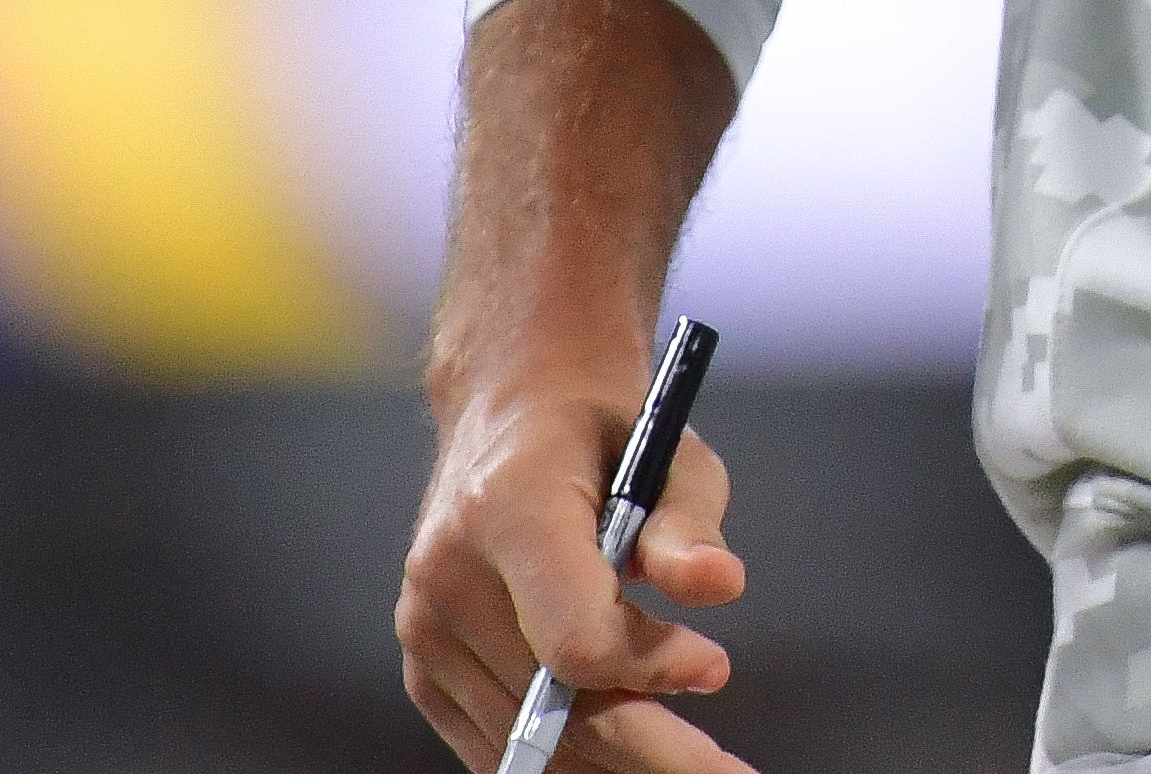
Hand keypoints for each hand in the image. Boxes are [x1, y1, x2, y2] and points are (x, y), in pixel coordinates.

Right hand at [399, 377, 751, 769]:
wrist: (512, 413)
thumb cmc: (604, 432)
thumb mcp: (669, 452)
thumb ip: (689, 524)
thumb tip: (718, 585)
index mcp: (507, 508)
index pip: (573, 638)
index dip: (651, 667)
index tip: (716, 668)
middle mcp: (448, 575)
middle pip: (555, 705)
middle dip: (651, 749)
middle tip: (727, 772)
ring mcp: (424, 628)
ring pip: (528, 738)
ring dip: (616, 761)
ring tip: (691, 760)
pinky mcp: (423, 667)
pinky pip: (496, 742)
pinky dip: (566, 756)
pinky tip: (630, 754)